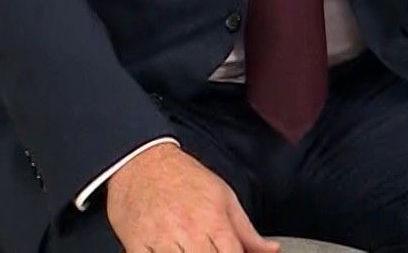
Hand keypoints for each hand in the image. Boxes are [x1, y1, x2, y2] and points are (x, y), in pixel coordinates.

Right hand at [105, 142, 277, 252]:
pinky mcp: (136, 246)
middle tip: (212, 250)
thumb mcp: (224, 198)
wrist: (143, 162)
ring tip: (192, 250)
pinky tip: (170, 252)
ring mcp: (161, 241)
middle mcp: (189, 232)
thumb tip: (271, 250)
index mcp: (214, 221)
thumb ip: (247, 232)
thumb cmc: (185, 179)